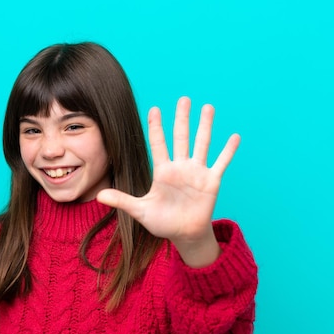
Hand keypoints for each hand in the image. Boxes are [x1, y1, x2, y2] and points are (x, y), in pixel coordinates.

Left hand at [96, 97, 239, 265]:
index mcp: (163, 171)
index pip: (158, 144)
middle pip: (181, 137)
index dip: (156, 127)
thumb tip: (99, 195)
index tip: (154, 109)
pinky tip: (235, 136)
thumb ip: (122, 200)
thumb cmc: (162, 222)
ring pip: (202, 144)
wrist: (184, 234)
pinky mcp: (212, 181)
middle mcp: (181, 167)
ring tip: (208, 107)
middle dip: (182, 118)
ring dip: (205, 126)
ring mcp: (197, 173)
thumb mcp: (140, 211)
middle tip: (183, 99)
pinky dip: (228, 151)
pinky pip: (221, 163)